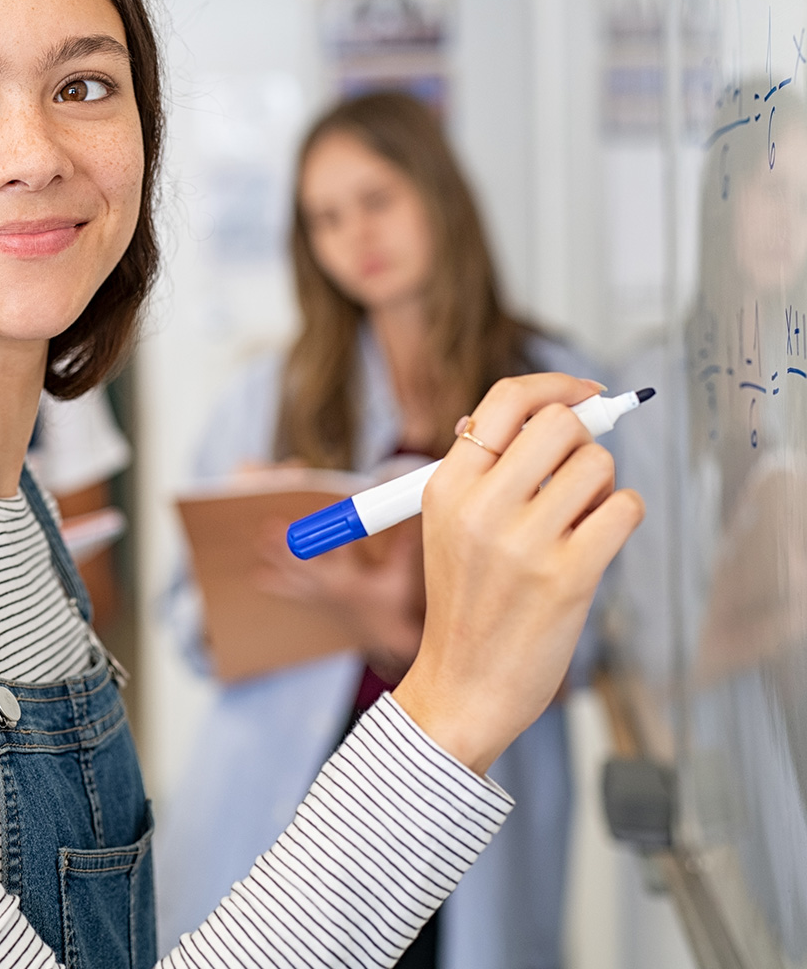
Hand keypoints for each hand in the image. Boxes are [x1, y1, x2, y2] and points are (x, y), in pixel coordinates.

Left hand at [252, 516, 424, 680]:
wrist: (386, 640)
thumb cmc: (394, 606)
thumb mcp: (400, 578)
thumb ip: (404, 548)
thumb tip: (411, 521)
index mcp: (352, 580)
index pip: (342, 547)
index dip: (333, 528)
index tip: (322, 513)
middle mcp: (332, 588)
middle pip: (305, 561)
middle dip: (289, 543)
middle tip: (271, 526)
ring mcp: (321, 597)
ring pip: (294, 575)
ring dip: (277, 559)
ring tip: (260, 542)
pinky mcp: (316, 603)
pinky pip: (291, 593)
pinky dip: (276, 584)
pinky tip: (258, 577)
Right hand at [392, 373, 643, 775]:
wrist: (464, 685)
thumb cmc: (466, 602)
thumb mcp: (448, 525)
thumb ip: (485, 468)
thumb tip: (546, 410)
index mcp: (446, 486)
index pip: (505, 400)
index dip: (555, 386)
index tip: (583, 393)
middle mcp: (480, 507)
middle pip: (559, 422)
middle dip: (581, 439)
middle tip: (576, 470)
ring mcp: (524, 543)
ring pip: (597, 465)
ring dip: (601, 485)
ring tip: (577, 520)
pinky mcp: (568, 576)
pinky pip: (624, 508)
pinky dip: (623, 516)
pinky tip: (598, 540)